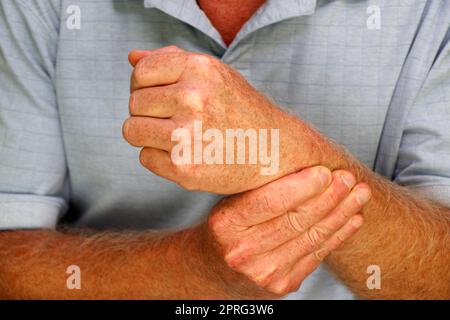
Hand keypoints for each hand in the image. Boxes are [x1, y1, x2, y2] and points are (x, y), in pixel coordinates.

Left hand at [123, 46, 314, 193]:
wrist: (274, 150)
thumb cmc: (240, 109)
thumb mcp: (215, 74)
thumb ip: (173, 60)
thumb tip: (132, 57)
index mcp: (200, 70)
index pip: (141, 72)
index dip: (143, 85)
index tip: (159, 96)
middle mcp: (193, 99)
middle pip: (134, 103)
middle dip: (148, 112)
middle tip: (173, 120)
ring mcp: (188, 135)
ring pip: (132, 131)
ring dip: (148, 135)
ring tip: (175, 136)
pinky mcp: (185, 168)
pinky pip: (145, 158)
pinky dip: (160, 158)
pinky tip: (186, 154)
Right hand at [196, 165, 370, 297]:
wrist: (216, 267)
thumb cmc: (228, 226)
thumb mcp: (230, 202)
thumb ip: (258, 186)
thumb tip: (301, 157)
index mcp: (226, 224)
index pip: (269, 202)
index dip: (301, 187)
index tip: (324, 171)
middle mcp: (243, 252)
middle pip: (296, 220)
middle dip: (328, 197)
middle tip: (347, 177)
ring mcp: (264, 272)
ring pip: (312, 238)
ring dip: (341, 213)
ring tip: (359, 194)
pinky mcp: (282, 284)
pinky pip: (317, 255)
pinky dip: (338, 235)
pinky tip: (352, 218)